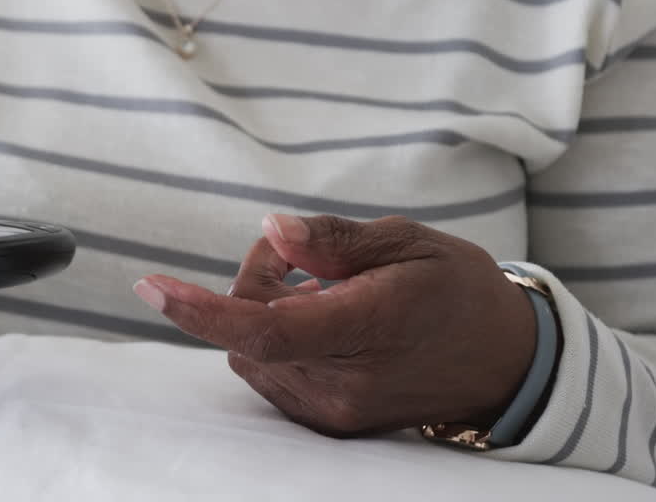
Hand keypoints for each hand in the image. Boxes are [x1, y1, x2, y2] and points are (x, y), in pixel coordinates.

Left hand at [134, 215, 537, 436]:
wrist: (504, 360)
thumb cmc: (456, 289)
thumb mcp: (406, 241)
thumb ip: (332, 240)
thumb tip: (271, 232)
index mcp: (371, 326)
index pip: (267, 328)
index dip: (202, 309)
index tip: (151, 285)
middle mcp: (347, 382)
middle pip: (250, 332)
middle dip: (251, 285)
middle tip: (302, 258)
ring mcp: (338, 411)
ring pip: (253, 355)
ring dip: (262, 314)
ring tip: (323, 290)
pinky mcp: (331, 422)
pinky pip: (271, 375)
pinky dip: (276, 340)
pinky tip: (323, 322)